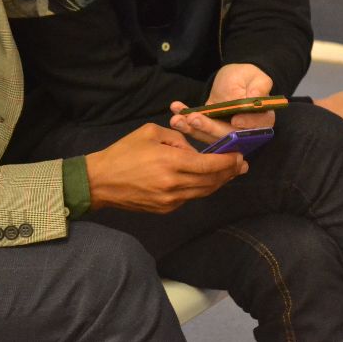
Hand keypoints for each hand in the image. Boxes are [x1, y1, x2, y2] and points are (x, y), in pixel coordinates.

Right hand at [85, 123, 246, 213]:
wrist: (100, 181)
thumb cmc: (123, 152)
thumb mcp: (150, 132)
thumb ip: (177, 139)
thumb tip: (194, 150)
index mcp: (170, 162)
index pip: (209, 165)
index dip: (227, 162)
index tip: (239, 156)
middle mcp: (174, 184)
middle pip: (211, 181)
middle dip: (229, 173)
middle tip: (242, 165)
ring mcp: (170, 200)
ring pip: (203, 192)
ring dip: (219, 183)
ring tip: (230, 174)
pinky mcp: (165, 209)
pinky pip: (189, 197)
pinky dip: (200, 188)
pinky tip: (205, 180)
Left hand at [168, 63, 275, 141]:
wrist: (234, 78)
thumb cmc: (249, 77)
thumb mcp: (257, 78)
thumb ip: (259, 88)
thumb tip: (256, 98)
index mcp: (262, 120)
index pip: (256, 126)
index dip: (247, 124)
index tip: (235, 120)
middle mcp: (243, 131)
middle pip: (228, 134)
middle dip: (209, 128)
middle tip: (193, 118)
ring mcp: (224, 131)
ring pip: (209, 135)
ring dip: (191, 128)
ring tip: (176, 119)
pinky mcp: (209, 128)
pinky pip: (197, 128)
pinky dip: (185, 122)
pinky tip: (175, 111)